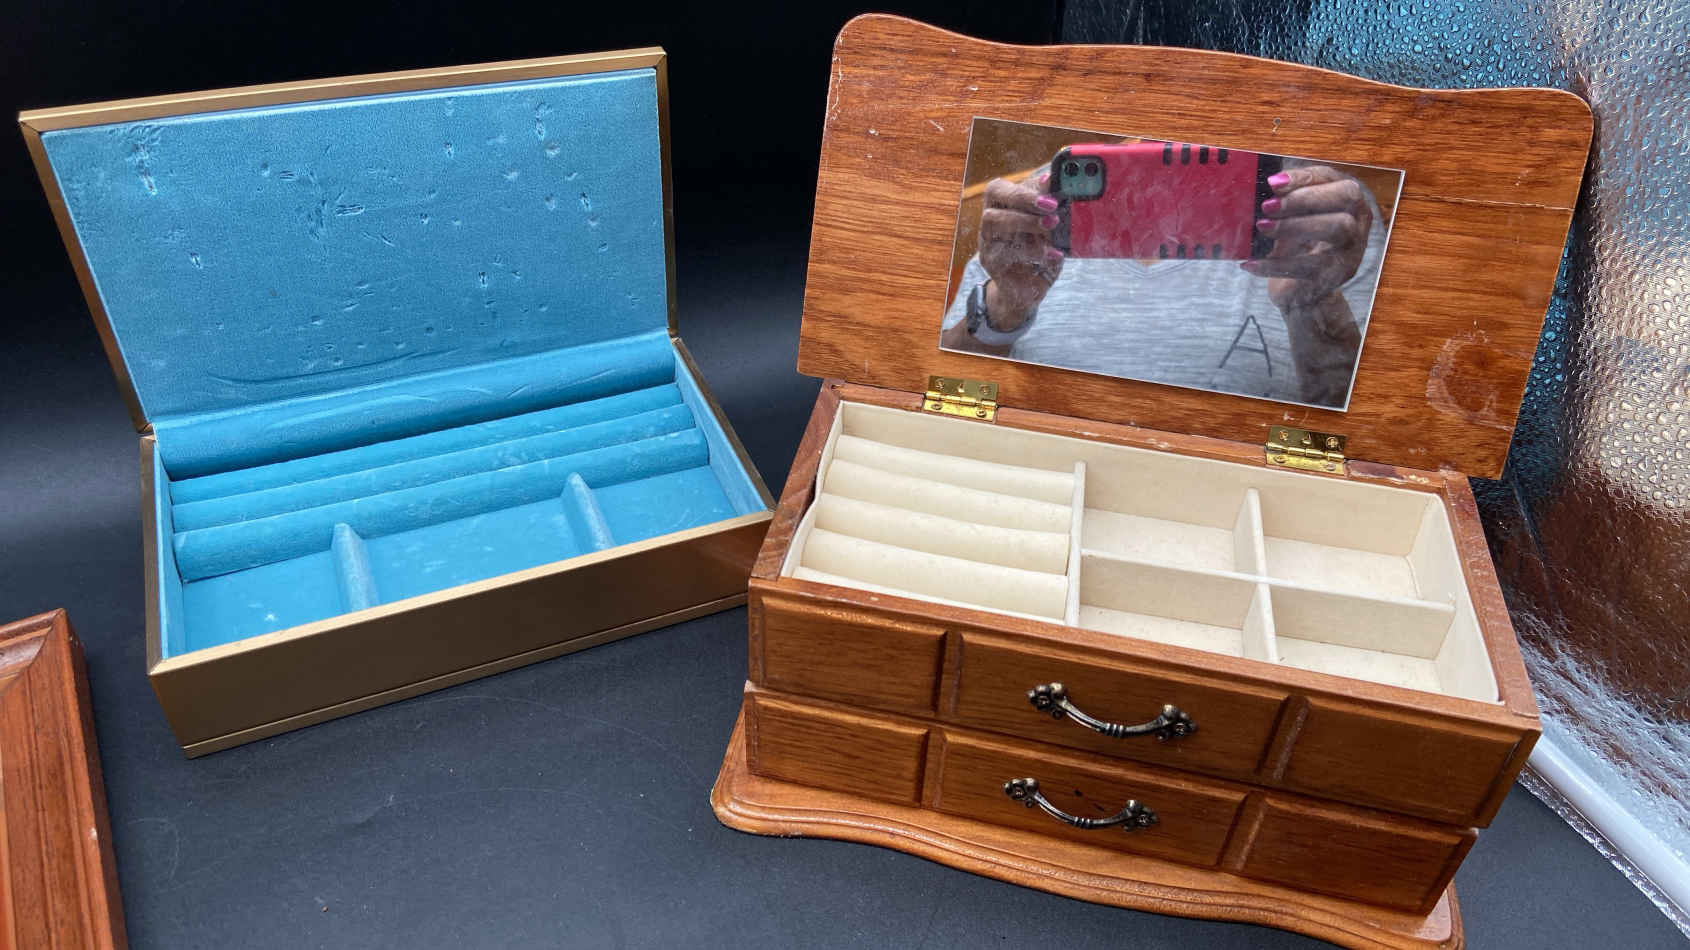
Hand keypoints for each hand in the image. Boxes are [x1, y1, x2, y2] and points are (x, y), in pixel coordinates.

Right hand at [977, 173, 1064, 328]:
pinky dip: (1034, 252)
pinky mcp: (993, 265)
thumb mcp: (1047, 224)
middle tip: (1052, 208)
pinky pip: (1006, 255)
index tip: (1050, 188)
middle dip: (1023, 203)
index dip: (1021, 189)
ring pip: (995, 226)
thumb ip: (1048, 203)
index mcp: (999, 207)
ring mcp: (987, 245)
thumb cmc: (1039, 247)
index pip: (997, 190)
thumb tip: (1052, 178)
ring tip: (1053, 226)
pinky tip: (1054, 254)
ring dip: (1027, 223)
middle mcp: (988, 225)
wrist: (1029, 285)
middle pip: (994, 208)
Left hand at [1243, 165, 1371, 317]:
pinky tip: (1250, 263)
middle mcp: (1358, 221)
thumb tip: (1254, 188)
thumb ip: (1282, 202)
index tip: (1272, 182)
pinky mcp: (1334, 275)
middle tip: (1268, 206)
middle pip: (1346, 197)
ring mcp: (1350, 248)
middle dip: (1304, 197)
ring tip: (1262, 227)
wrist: (1299, 292)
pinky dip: (1274, 264)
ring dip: (1295, 225)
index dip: (1304, 177)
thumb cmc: (1295, 246)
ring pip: (1337, 227)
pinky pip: (1307, 266)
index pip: (1332, 177)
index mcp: (1346, 200)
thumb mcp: (1291, 220)